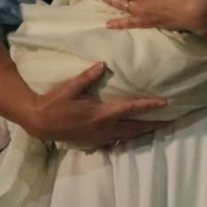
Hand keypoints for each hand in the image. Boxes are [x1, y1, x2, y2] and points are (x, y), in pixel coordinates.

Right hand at [24, 61, 164, 149]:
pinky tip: (132, 132)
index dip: (148, 106)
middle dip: (151, 124)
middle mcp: (103, 128)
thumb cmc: (54, 104)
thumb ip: (87, 77)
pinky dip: (127, 135)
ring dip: (141, 131)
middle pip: (134, 128)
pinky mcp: (93, 142)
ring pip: (126, 136)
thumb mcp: (69, 88)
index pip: (130, 109)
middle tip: (168, 120)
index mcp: (100, 114)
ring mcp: (99, 137)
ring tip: (155, 126)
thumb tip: (103, 65)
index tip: (164, 103)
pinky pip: (115, 139)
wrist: (39, 123)